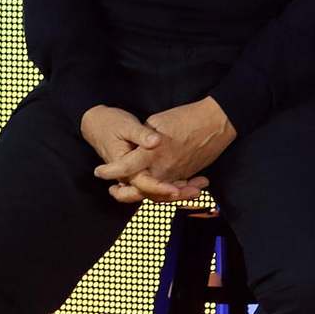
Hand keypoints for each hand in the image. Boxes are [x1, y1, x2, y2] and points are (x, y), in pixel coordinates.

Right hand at [81, 104, 204, 204]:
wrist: (96, 124)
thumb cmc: (109, 123)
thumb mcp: (125, 126)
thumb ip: (140, 134)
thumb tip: (156, 141)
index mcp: (125, 168)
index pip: (143, 185)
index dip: (160, 188)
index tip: (177, 189)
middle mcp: (132, 176)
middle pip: (154, 194)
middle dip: (177, 194)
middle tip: (196, 191)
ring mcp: (139, 174)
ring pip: (160, 191)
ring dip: (180, 190)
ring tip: (200, 186)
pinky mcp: (145, 170)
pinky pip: (161, 182)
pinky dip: (177, 183)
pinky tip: (194, 180)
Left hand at [93, 97, 233, 203]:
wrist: (215, 123)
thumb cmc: (184, 118)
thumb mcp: (156, 122)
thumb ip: (142, 138)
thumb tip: (136, 147)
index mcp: (151, 154)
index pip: (125, 168)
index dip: (110, 172)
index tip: (99, 172)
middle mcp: (163, 169)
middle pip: (140, 189)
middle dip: (124, 193)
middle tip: (113, 191)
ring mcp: (177, 174)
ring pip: (157, 193)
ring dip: (142, 195)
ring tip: (128, 193)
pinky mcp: (188, 174)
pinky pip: (172, 187)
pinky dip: (161, 191)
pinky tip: (153, 189)